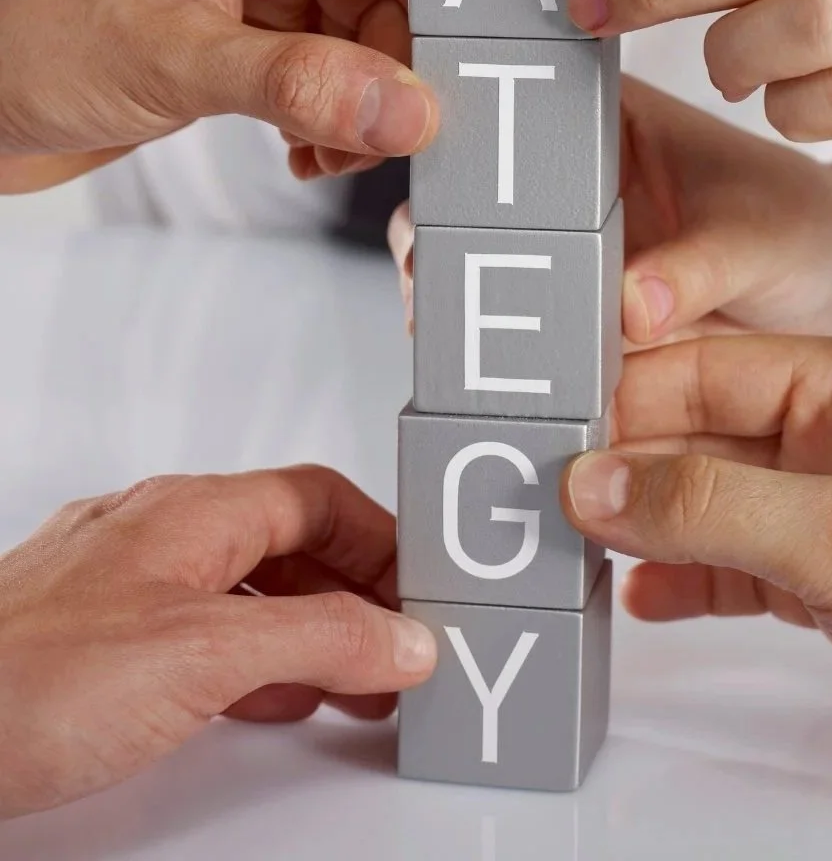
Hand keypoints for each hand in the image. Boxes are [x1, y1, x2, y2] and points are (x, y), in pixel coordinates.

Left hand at [0, 0, 437, 190]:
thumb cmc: (41, 40)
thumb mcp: (178, 59)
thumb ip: (298, 81)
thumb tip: (408, 107)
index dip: (433, 7)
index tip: (462, 76)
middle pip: (388, 1)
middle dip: (393, 76)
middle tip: (388, 139)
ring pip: (363, 49)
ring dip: (361, 109)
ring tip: (329, 153)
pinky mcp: (247, 42)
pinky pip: (326, 79)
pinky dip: (329, 122)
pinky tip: (301, 152)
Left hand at [0, 464, 434, 817]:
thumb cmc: (28, 680)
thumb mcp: (207, 653)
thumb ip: (317, 638)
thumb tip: (401, 635)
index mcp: (191, 510)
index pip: (317, 497)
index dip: (382, 541)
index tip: (428, 593)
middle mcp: (157, 531)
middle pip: (285, 539)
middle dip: (354, 592)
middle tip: (404, 647)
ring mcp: (119, 582)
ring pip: (242, 586)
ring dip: (309, 628)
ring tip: (357, 681)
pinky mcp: (90, 639)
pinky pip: (199, 628)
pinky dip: (253, 658)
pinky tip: (266, 698)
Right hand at [387, 77, 831, 347]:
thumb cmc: (813, 232)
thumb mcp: (763, 240)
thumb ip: (699, 267)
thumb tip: (633, 305)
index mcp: (609, 117)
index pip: (514, 115)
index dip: (469, 152)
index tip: (447, 201)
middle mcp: (573, 180)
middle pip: (476, 201)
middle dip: (447, 245)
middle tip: (434, 292)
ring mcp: (567, 252)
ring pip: (486, 274)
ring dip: (470, 312)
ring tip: (464, 353)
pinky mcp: (577, 319)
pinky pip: (525, 336)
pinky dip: (510, 364)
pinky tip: (501, 395)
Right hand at [563, 333, 831, 808]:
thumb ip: (707, 504)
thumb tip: (598, 482)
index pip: (717, 367)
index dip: (633, 399)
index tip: (561, 432)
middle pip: (708, 432)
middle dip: (632, 467)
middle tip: (551, 495)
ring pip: (717, 498)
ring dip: (651, 525)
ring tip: (581, 549)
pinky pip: (742, 557)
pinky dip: (691, 575)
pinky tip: (644, 594)